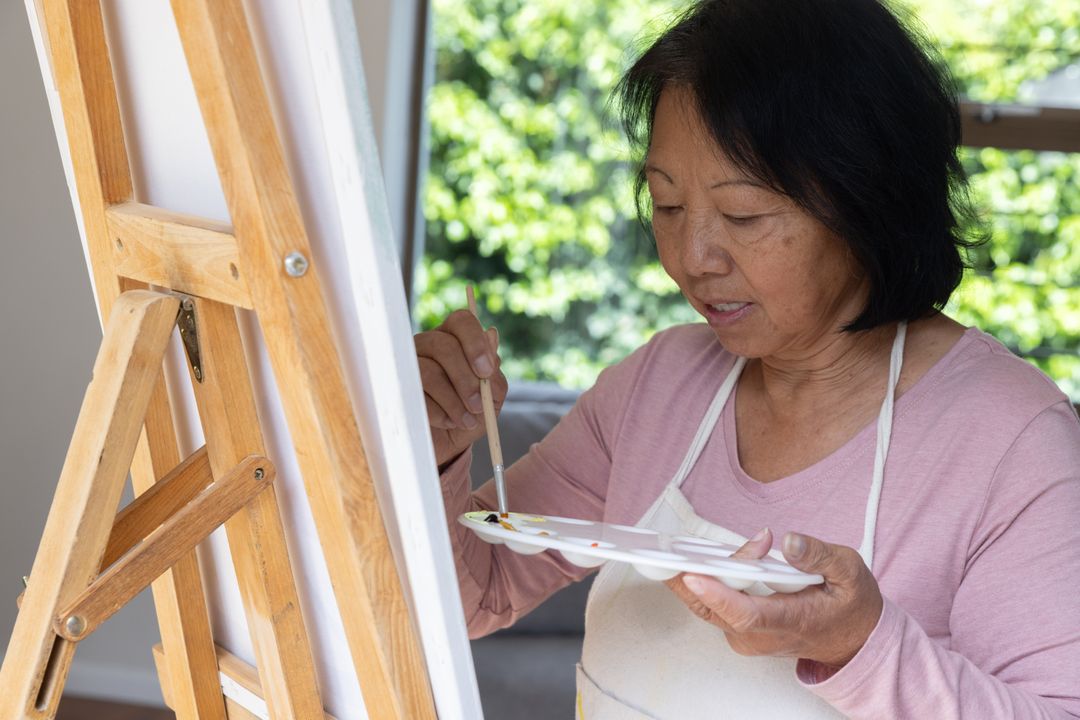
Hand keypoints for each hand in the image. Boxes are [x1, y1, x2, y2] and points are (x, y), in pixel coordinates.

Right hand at [414, 309, 506, 466]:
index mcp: (456, 341)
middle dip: (466, 379)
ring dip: (453, 401)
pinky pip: (415, 396)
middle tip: (478, 405)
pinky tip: (446, 422)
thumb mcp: (491, 397)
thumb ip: (493, 371)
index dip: (475, 342)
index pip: (462, 321)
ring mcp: (407, 365)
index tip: (486, 370)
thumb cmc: (471, 415)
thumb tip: (491, 335)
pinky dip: (438, 413)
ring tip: (465, 420)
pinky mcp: (394, 388)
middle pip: (444, 346)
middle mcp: (428, 346)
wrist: (448, 446)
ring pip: (429, 372)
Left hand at [665, 530, 882, 668]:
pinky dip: (703, 579)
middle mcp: (763, 635)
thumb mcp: (850, 572)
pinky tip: (699, 556)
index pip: (746, 613)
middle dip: (689, 577)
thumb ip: (819, 555)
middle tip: (668, 549)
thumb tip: (789, 541)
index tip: (693, 574)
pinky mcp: (740, 629)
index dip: (717, 594)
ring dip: (692, 576)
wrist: (852, 639)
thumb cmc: (849, 604)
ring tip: (678, 547)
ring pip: (707, 607)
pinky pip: (711, 605)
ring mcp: (748, 636)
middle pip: (714, 610)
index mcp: (791, 620)